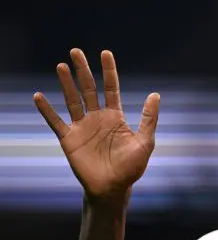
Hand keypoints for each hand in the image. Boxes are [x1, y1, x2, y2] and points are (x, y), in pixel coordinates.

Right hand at [34, 49, 159, 198]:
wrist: (113, 189)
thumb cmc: (131, 168)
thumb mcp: (145, 142)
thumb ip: (149, 118)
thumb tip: (155, 94)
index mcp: (115, 117)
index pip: (111, 88)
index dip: (109, 71)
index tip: (105, 53)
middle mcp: (97, 118)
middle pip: (89, 88)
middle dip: (83, 70)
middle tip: (76, 51)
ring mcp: (82, 127)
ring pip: (72, 100)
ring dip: (66, 84)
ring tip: (61, 66)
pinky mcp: (69, 139)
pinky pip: (56, 121)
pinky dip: (47, 110)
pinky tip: (39, 96)